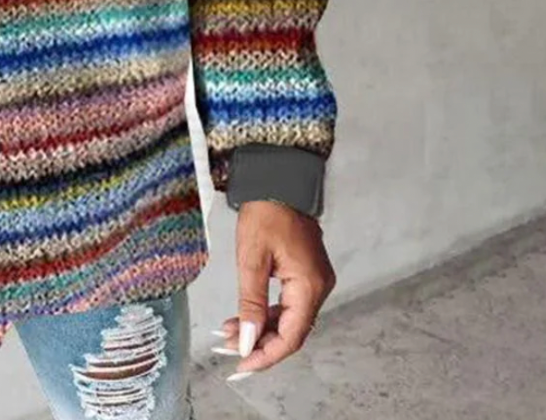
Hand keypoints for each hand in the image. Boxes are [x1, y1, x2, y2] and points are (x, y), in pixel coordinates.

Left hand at [215, 200, 336, 379]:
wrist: (278, 180)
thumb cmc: (266, 212)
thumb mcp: (252, 258)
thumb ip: (250, 302)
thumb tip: (246, 340)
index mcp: (310, 285)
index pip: (292, 336)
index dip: (267, 355)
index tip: (242, 365)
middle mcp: (318, 287)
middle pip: (291, 331)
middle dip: (259, 342)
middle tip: (228, 349)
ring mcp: (313, 280)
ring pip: (287, 318)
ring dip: (259, 328)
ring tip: (228, 332)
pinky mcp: (304, 273)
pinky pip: (287, 303)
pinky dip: (265, 312)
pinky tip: (242, 316)